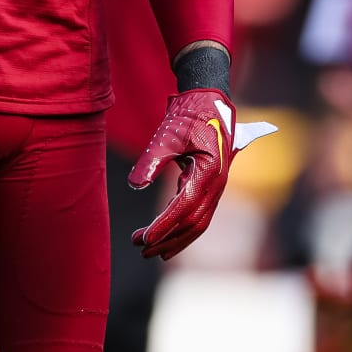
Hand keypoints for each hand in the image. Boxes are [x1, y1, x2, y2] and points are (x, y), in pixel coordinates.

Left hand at [128, 90, 276, 260]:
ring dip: (174, 238)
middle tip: (139, 247)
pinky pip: (198, 215)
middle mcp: (217, 185)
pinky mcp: (209, 187)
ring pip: (197, 223)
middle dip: (167, 238)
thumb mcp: (167, 135)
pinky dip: (181, 229)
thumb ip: (152, 160)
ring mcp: (215, 188)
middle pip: (193, 223)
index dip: (164, 226)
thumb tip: (134, 184)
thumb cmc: (189, 115)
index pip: (185, 208)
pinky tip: (164, 238)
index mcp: (210, 172)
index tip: (144, 238)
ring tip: (148, 250)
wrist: (209, 102)